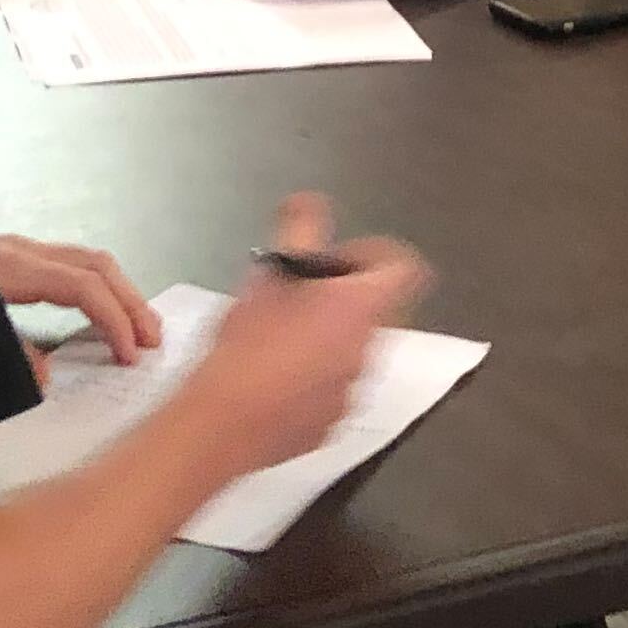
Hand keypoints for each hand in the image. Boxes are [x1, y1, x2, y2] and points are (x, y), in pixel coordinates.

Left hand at [0, 235, 165, 366]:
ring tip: (136, 325)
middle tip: (153, 338)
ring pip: (86, 260)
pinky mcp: (8, 256)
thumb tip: (46, 378)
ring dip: (118, 291)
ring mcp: (15, 249)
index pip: (85, 286)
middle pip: (97, 265)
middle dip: (131, 302)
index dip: (115, 319)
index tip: (130, 353)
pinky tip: (96, 310)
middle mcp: (20, 250)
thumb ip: (11, 352)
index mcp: (13, 267)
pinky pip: (67, 265)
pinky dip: (95, 287)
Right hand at [179, 196, 426, 481]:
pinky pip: (330, 390)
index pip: (403, 266)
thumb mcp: (269, 273)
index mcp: (362, 308)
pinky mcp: (329, 426)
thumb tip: (309, 200)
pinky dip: (311, 378)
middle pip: (373, 310)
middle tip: (294, 293)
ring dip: (325, 337)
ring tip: (275, 335)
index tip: (331, 259)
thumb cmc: (249, 344)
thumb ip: (298, 228)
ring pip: (350, 351)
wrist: (224, 423)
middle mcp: (369, 352)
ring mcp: (351, 394)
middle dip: (340, 296)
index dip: (372, 254)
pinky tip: (270, 377)